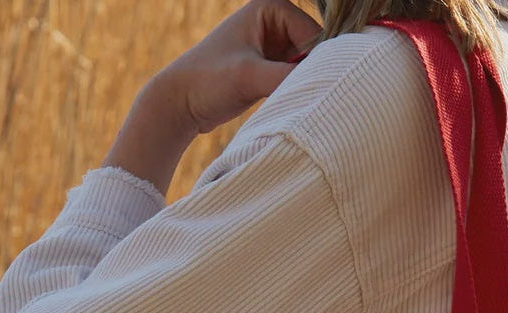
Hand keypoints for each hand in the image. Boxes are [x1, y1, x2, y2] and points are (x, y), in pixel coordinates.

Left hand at [102, 0, 321, 194]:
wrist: (180, 102)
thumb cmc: (208, 81)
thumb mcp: (250, 77)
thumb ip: (288, 77)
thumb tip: (326, 84)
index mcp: (271, 7)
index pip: (315, 35)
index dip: (320, 63)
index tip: (319, 91)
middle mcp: (275, 21)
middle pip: (315, 51)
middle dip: (313, 75)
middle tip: (311, 102)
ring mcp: (274, 45)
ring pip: (307, 68)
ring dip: (305, 87)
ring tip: (298, 106)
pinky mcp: (271, 68)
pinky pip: (296, 80)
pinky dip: (297, 94)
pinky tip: (293, 108)